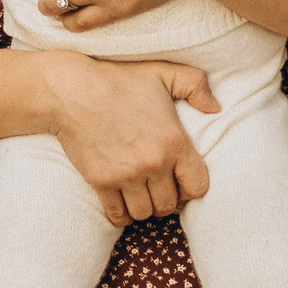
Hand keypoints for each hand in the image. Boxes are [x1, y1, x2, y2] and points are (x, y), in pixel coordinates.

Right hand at [34, 50, 216, 225]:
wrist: (72, 89)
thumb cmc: (118, 78)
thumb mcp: (163, 72)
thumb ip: (196, 84)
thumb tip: (215, 107)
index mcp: (174, 141)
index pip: (198, 186)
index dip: (191, 189)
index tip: (181, 183)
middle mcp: (153, 162)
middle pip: (169, 205)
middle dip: (165, 200)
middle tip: (157, 190)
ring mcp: (126, 175)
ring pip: (144, 213)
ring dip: (143, 208)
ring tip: (140, 196)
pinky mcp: (101, 181)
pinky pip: (117, 215)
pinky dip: (121, 216)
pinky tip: (121, 204)